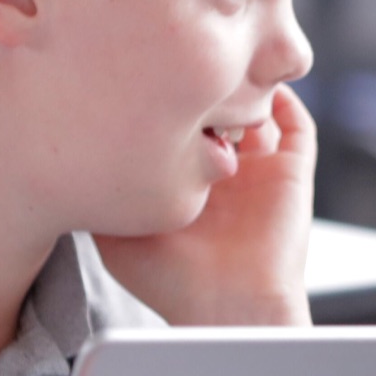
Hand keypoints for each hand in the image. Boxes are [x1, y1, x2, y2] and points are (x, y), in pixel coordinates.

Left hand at [95, 83, 315, 325]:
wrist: (227, 306)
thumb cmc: (171, 281)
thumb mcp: (116, 234)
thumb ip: (104, 194)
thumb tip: (77, 151)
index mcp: (188, 187)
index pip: (181, 130)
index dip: (166, 103)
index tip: (146, 84)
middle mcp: (225, 177)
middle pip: (218, 113)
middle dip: (202, 89)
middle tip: (182, 70)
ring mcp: (259, 173)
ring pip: (258, 110)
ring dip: (243, 87)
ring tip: (219, 74)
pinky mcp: (292, 173)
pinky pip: (298, 125)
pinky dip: (285, 100)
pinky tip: (259, 85)